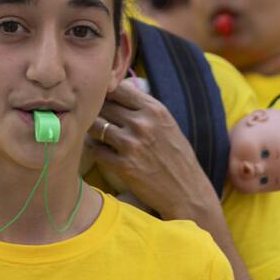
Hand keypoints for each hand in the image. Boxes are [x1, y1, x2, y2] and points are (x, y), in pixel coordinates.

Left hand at [92, 78, 215, 218]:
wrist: (186, 192)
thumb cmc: (176, 157)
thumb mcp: (167, 124)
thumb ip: (144, 107)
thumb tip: (118, 90)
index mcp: (155, 110)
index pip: (119, 88)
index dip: (108, 92)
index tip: (105, 99)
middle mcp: (142, 124)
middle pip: (104, 105)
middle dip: (98, 110)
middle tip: (95, 117)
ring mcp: (131, 145)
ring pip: (95, 126)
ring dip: (93, 129)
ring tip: (96, 134)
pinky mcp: (122, 166)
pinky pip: (95, 149)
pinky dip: (94, 149)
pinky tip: (100, 150)